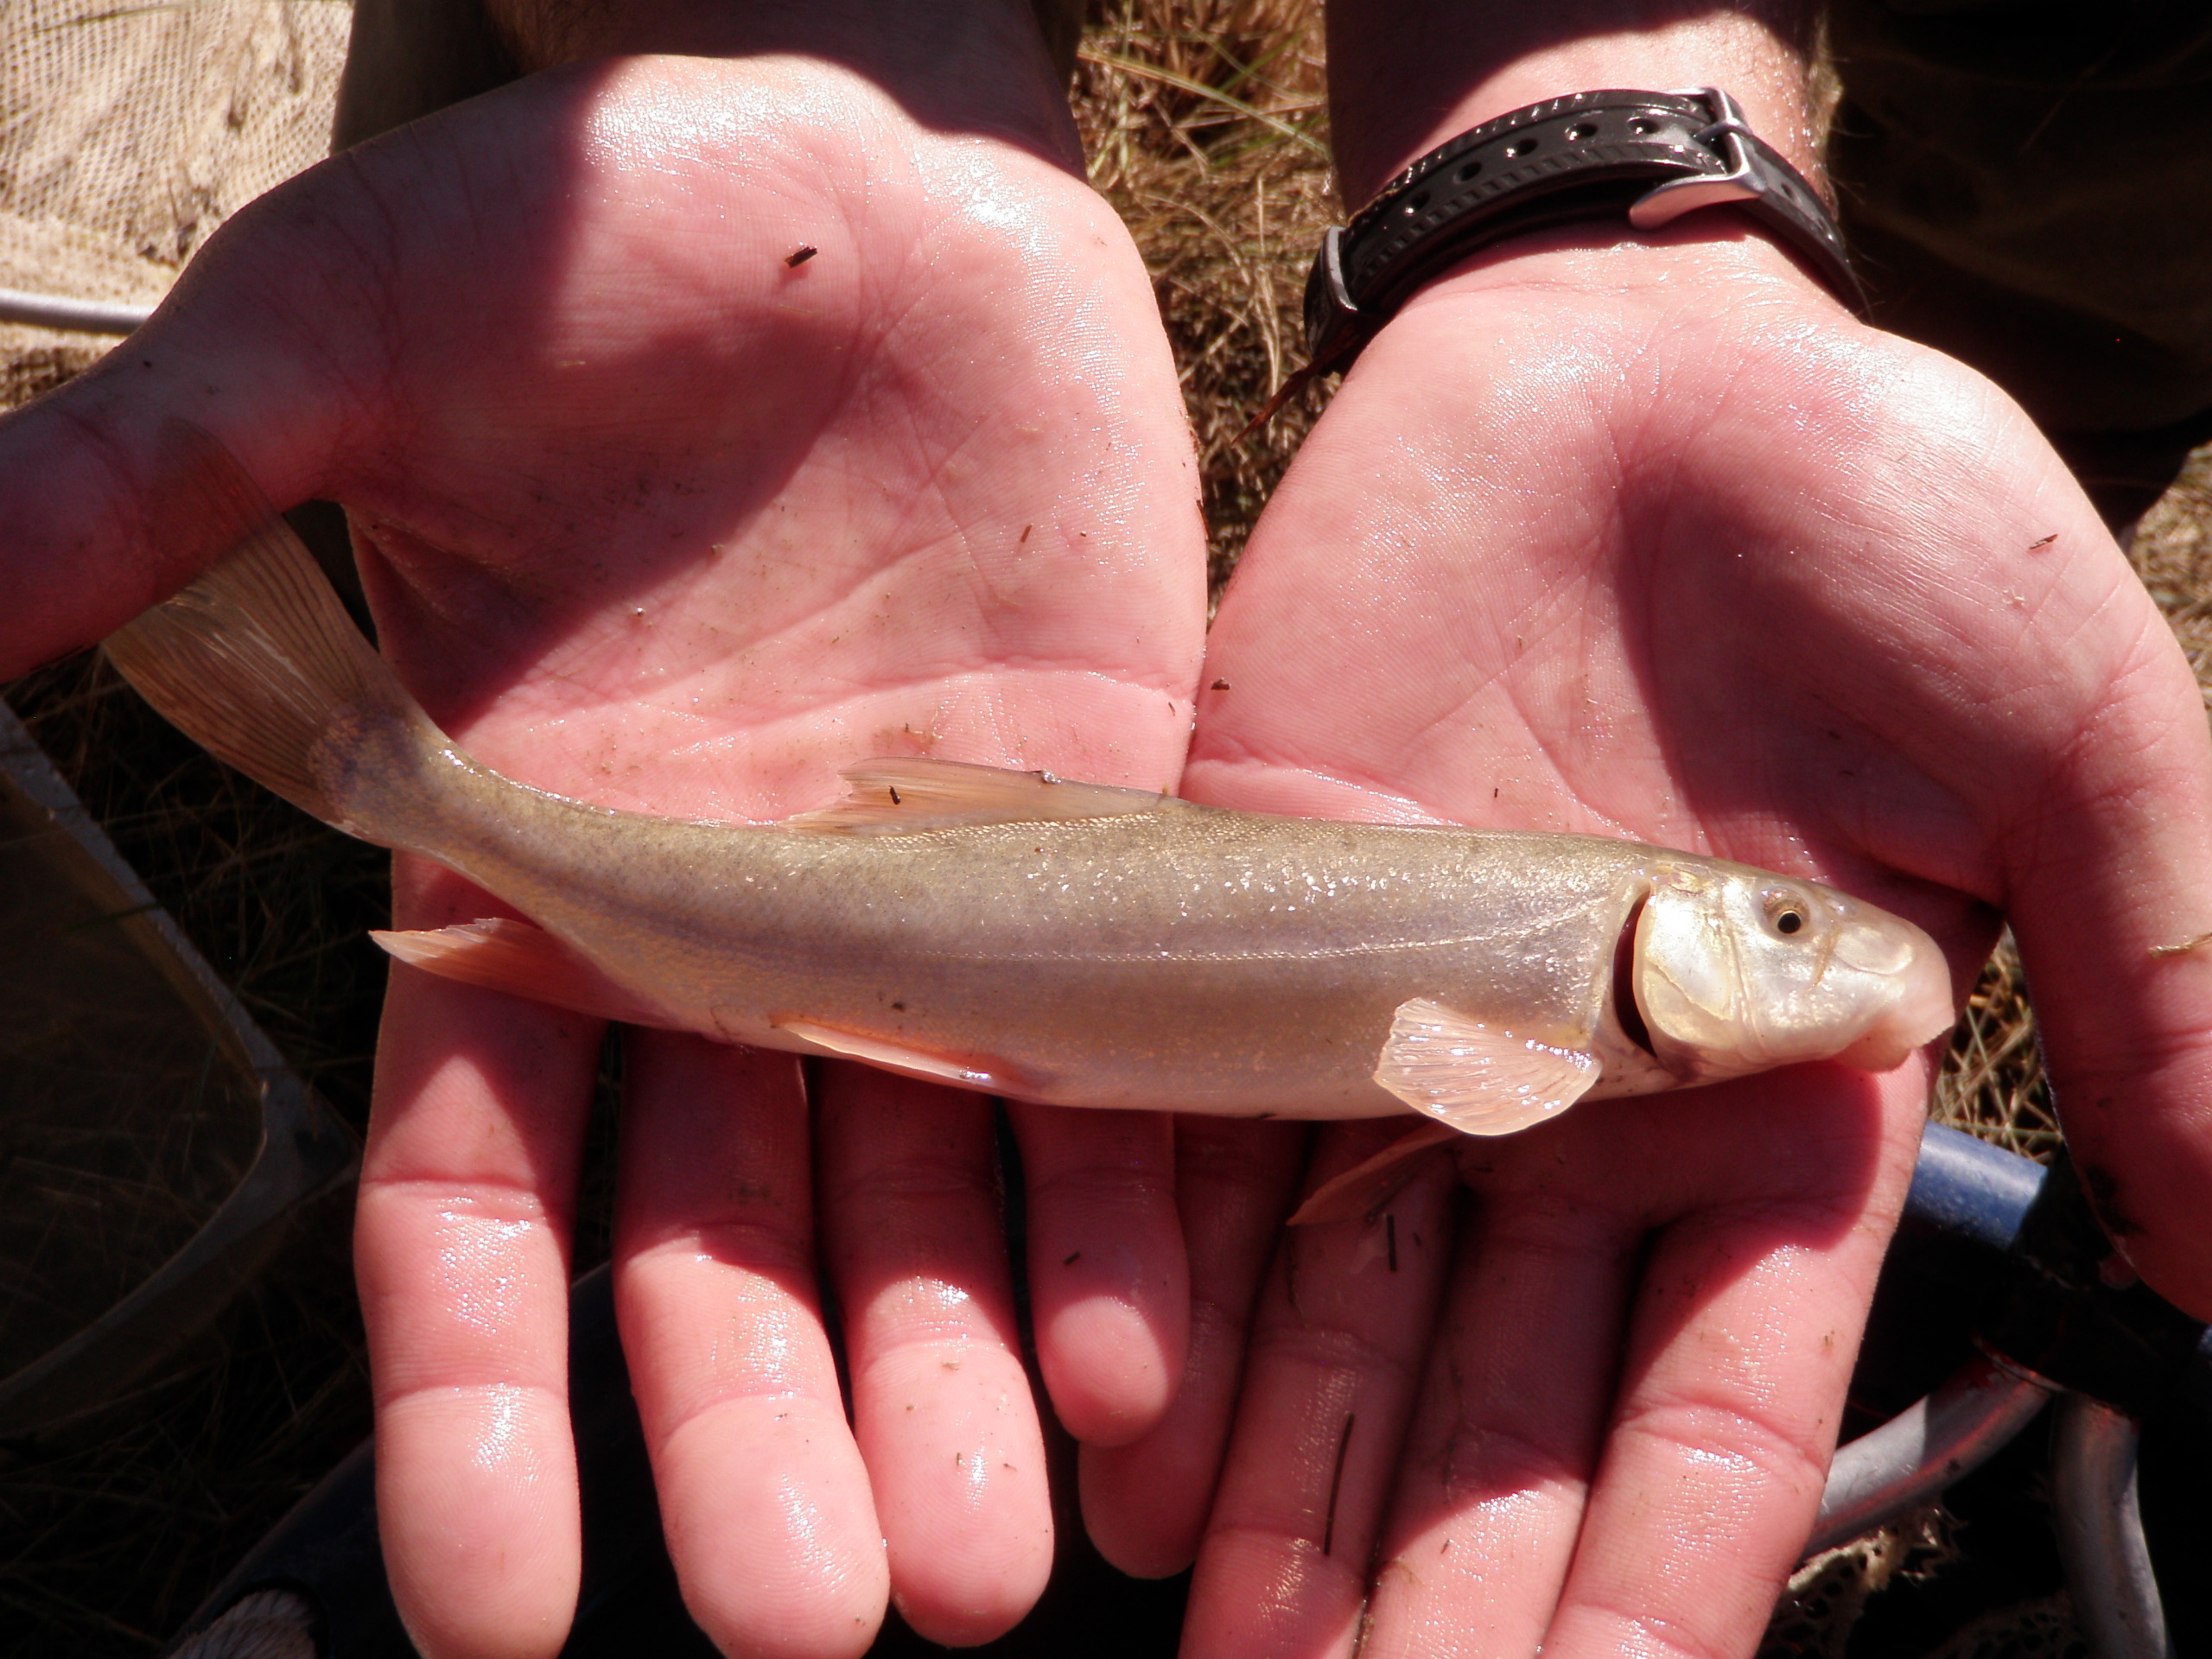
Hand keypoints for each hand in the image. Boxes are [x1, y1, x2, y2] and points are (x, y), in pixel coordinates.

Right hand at [0, 24, 1210, 1658]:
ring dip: (954, 1387)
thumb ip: (161, 492)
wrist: (866, 174)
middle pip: (720, 1246)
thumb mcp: (342, 344)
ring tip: (983, 1581)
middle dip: (754, 1434)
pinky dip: (1126, 1222)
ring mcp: (915, 914)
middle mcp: (721, 942)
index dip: (477, 1395)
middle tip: (809, 1632)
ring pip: (921, 1204)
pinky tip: (1144, 1380)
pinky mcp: (1086, 847)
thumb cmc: (588, 234)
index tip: (483, 1610)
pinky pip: (1107, 1070)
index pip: (477, 1193)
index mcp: (525, 878)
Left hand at [1105, 219, 2211, 1656]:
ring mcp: (1396, 1016)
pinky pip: (1195, 1126)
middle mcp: (1567, 1099)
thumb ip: (2151, 990)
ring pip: (1331, 1302)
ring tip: (1220, 1651)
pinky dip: (1159, 1278)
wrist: (1645, 354)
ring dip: (1281, 1486)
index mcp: (1762, 1100)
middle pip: (1498, 1396)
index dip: (1671, 1564)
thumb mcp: (2070, 750)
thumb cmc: (1885, 524)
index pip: (1721, 1393)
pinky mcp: (1255, 916)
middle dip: (1437, 1583)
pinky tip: (1126, 1431)